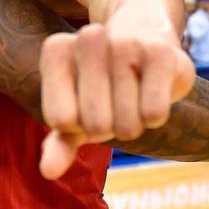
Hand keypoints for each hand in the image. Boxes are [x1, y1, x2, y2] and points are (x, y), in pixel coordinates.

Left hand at [38, 24, 195, 179]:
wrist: (147, 46)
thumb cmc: (102, 88)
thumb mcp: (76, 115)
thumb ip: (59, 144)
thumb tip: (48, 172)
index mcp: (56, 50)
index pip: (61, 119)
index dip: (77, 125)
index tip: (83, 106)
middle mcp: (88, 37)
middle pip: (95, 124)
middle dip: (107, 128)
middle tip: (113, 103)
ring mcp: (126, 41)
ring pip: (127, 123)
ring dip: (132, 124)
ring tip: (133, 96)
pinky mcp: (160, 52)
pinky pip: (153, 113)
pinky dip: (154, 117)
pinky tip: (153, 90)